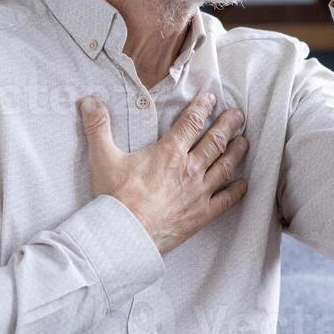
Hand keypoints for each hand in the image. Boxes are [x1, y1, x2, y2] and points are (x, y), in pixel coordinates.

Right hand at [78, 90, 248, 253]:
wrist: (126, 234)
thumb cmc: (115, 197)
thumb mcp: (103, 158)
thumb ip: (98, 127)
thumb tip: (88, 100)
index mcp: (169, 152)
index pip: (191, 123)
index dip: (202, 108)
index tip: (211, 99)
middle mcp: (189, 168)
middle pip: (215, 141)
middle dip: (228, 125)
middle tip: (239, 115)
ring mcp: (199, 192)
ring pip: (225, 166)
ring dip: (236, 152)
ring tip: (244, 141)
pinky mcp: (202, 214)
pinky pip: (226, 200)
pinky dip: (237, 191)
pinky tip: (244, 184)